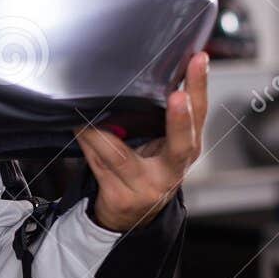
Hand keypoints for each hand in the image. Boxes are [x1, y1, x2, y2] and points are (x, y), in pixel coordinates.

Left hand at [75, 51, 208, 232]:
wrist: (129, 216)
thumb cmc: (146, 171)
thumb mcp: (162, 146)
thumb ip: (161, 114)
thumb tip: (151, 63)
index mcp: (187, 151)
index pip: (199, 115)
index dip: (200, 87)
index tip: (198, 61)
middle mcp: (172, 171)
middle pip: (182, 146)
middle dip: (181, 120)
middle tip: (178, 96)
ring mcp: (147, 188)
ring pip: (121, 157)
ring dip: (103, 134)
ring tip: (90, 112)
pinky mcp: (120, 198)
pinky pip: (98, 165)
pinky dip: (86, 143)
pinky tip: (78, 127)